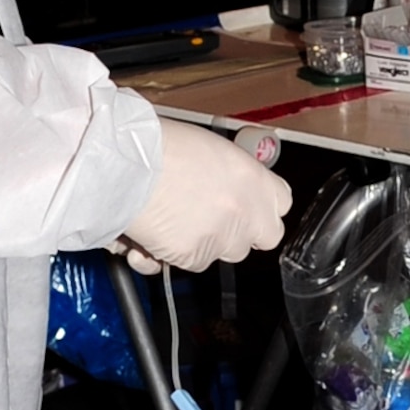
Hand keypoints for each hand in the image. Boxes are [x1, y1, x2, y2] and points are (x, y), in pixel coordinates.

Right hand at [122, 119, 290, 271]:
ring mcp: (223, 237)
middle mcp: (247, 211)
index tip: (249, 206)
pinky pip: (186, 262)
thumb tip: (229, 189)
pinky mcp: (194, 256)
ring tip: (172, 218)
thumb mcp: (212, 150)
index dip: (263, 207)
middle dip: (241, 233)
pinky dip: (170, 253)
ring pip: (222, 252)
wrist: (127, 164)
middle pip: (264, 236)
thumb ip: (231, 176)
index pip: (282, 203)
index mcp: (255, 179)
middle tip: (213, 219)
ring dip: (203, 243)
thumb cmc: (160, 146)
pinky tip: (152, 231)